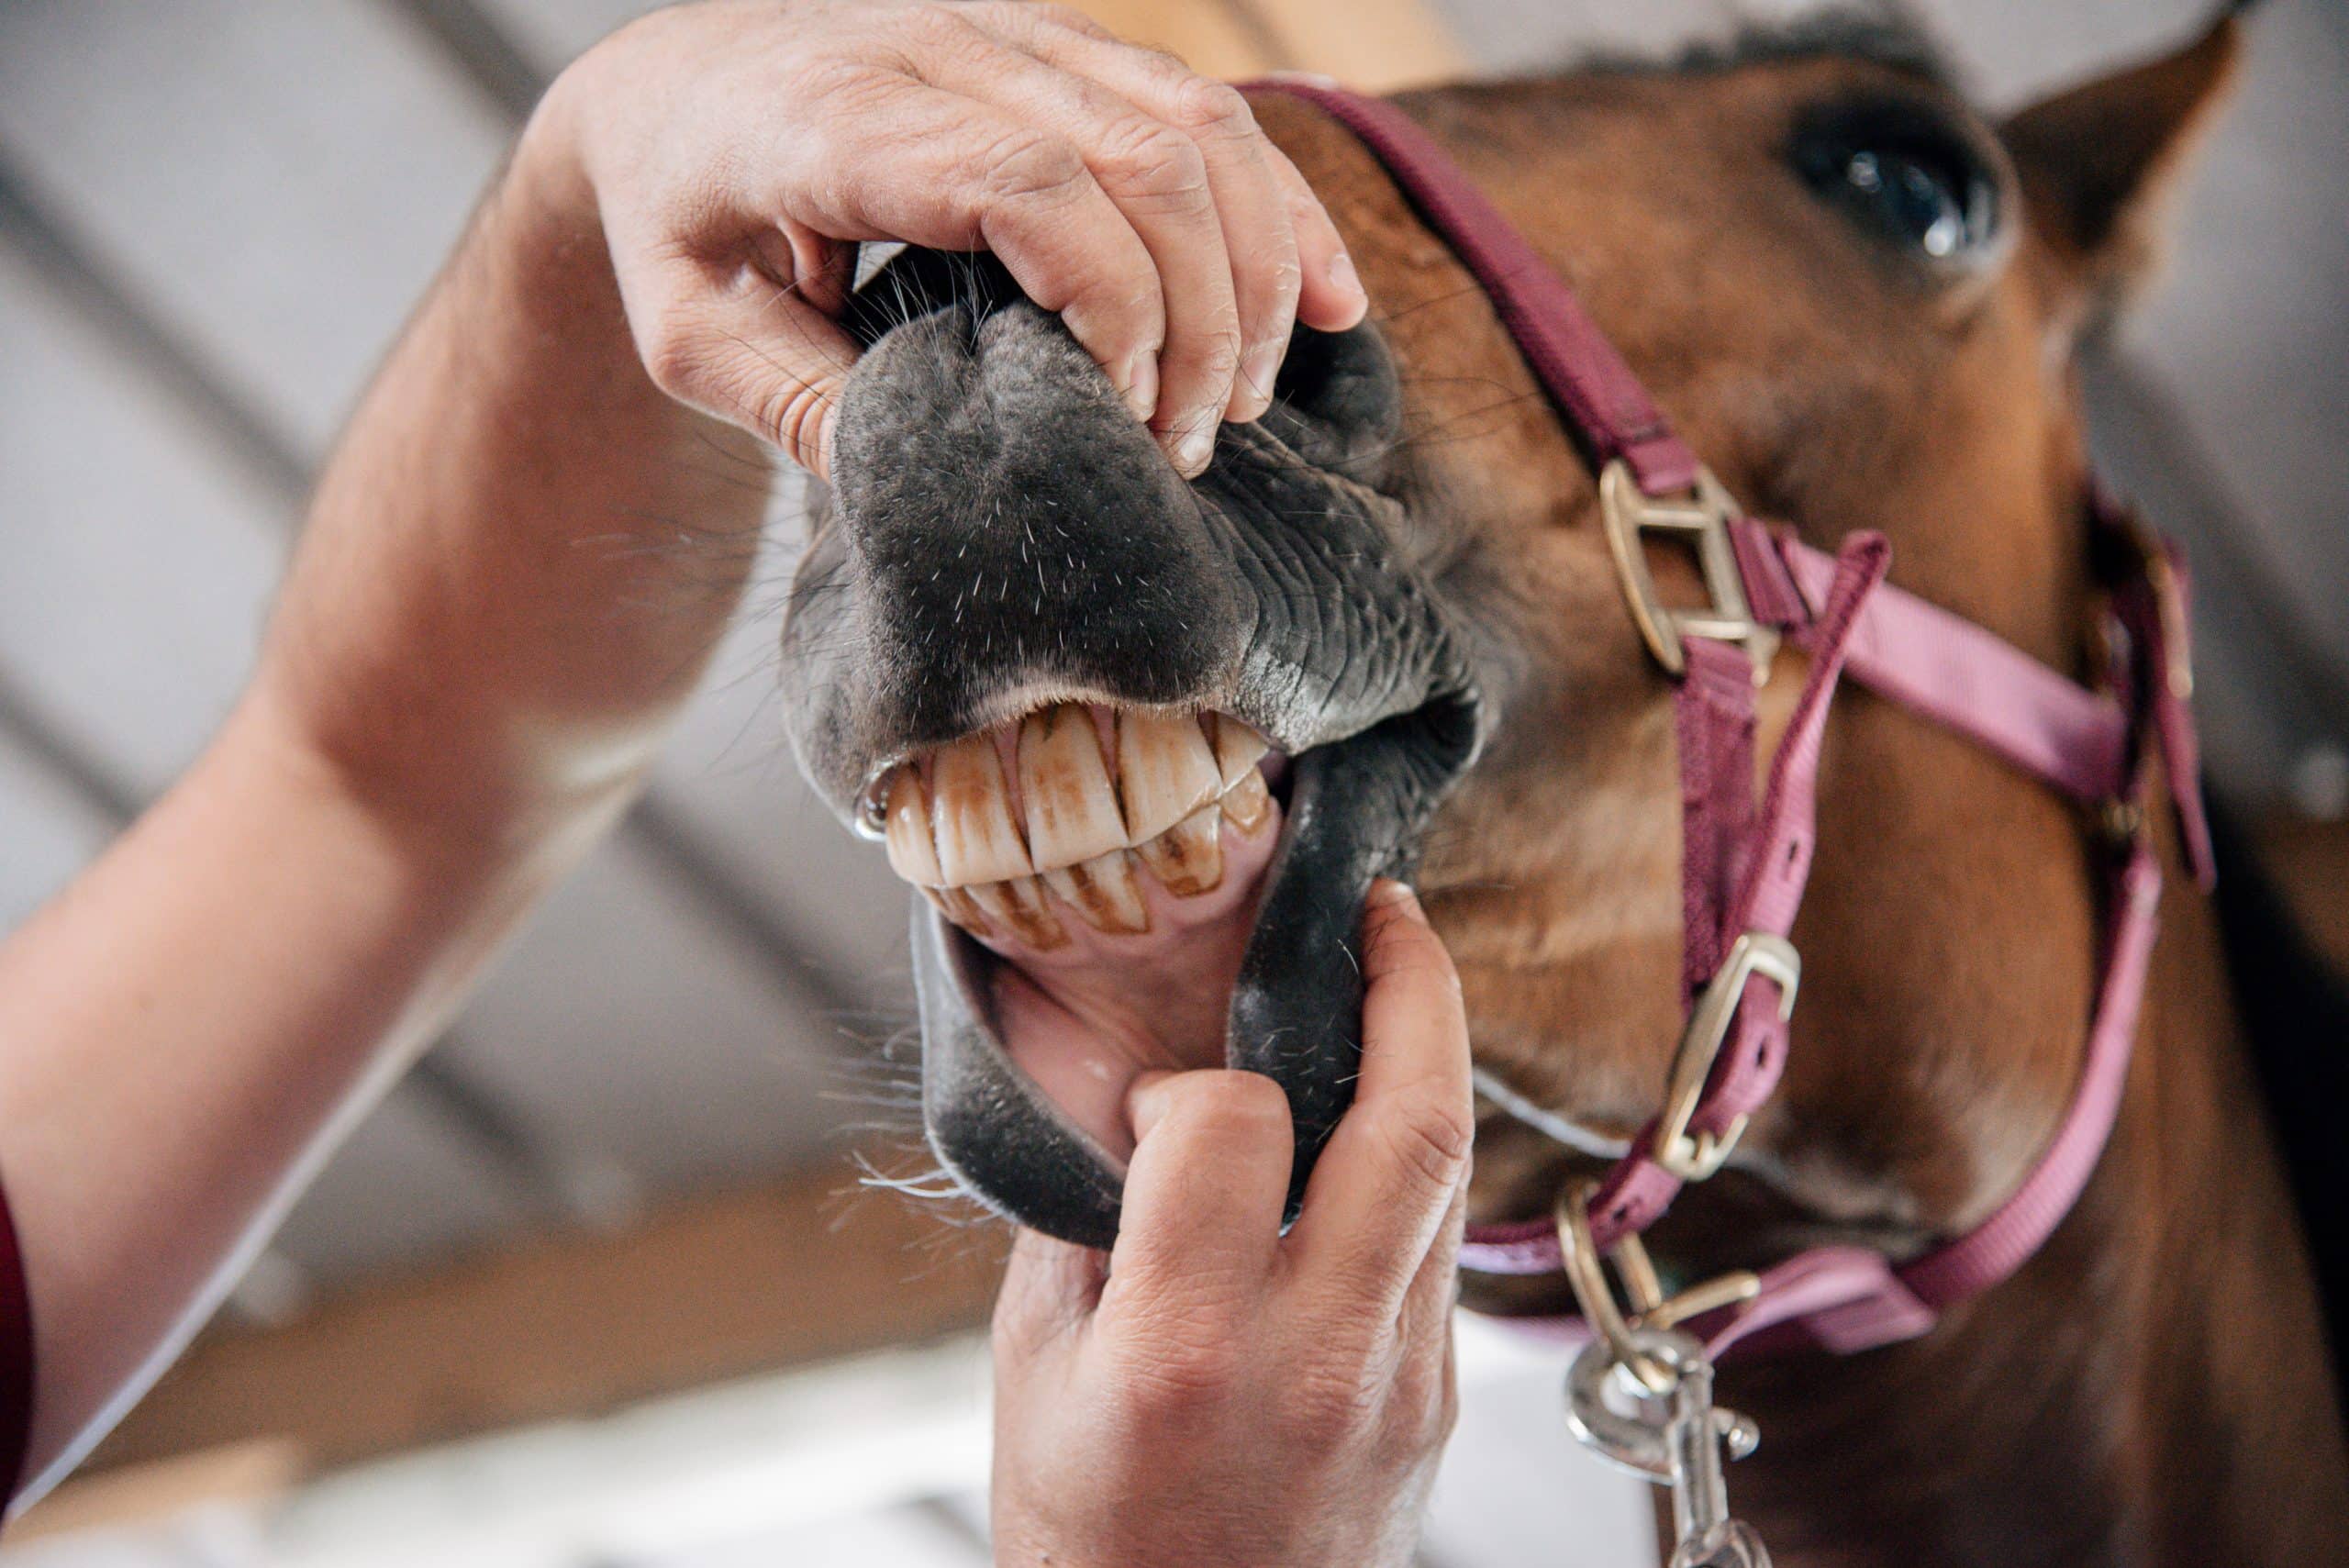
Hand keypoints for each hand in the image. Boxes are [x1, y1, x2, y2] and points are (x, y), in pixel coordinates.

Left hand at [531, 0, 1368, 477]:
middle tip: (1186, 447)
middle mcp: (942, 45)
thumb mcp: (695, 339)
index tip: (1121, 419)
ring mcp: (1017, 32)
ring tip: (1242, 401)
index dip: (1110, 302)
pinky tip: (1326, 303)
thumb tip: (932, 488)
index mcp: (836, 116)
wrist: (671, 92)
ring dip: (1253, 271)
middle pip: (1143, 155)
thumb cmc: (681, 227)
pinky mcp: (1068, 46)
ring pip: (1198, 122)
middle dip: (1201, 319)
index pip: (1024, 179)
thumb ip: (799, 405)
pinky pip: (1210, 107)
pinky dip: (1279, 209)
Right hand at [989, 881, 1470, 1566]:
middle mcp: (1318, 1360)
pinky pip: (1437, 1245)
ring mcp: (1399, 1384)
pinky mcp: (1437, 1399)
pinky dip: (1410, 1163)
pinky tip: (1365, 1131)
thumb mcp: (1036, 1368)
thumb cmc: (1092, 1538)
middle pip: (1415, 1127)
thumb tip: (1105, 1077)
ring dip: (1431, 1062)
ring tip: (1392, 987)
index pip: (1230, 1125)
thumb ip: (1080, 1210)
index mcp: (1187, 1349)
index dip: (1189, 1079)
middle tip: (1385, 913)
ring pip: (1450, 1176)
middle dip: (1416, 987)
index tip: (1160, 1094)